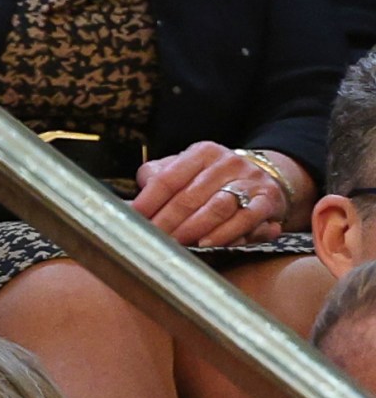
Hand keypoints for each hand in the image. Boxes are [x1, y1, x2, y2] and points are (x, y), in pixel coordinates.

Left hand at [131, 142, 287, 247]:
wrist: (266, 175)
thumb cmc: (213, 178)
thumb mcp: (186, 169)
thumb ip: (158, 178)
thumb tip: (129, 203)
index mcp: (201, 153)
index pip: (168, 178)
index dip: (148, 200)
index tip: (133, 219)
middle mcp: (226, 163)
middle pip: (189, 196)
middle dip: (167, 221)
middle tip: (152, 240)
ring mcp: (249, 181)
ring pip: (217, 207)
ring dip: (193, 228)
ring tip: (176, 244)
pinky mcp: (268, 200)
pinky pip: (246, 219)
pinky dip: (226, 233)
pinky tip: (208, 244)